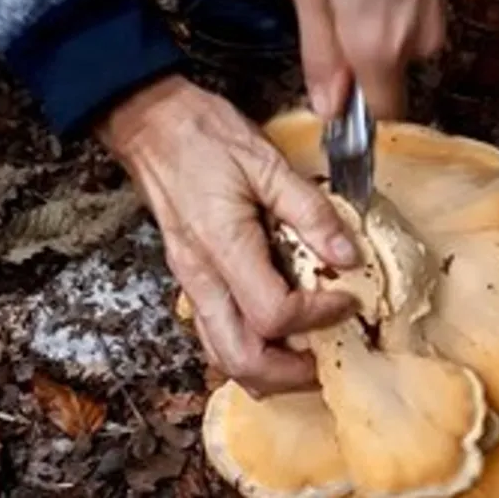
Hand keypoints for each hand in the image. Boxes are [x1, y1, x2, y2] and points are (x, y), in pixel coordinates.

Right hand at [95, 75, 359, 396]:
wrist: (150, 124)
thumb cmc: (202, 136)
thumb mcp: (266, 163)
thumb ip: (310, 211)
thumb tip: (347, 253)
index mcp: (222, 247)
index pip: (273, 313)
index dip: (318, 316)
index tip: (347, 299)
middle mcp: (201, 277)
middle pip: (240, 360)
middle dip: (290, 374)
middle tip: (329, 359)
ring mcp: (192, 282)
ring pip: (222, 356)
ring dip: (267, 371)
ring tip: (307, 358)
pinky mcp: (191, 278)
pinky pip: (215, 334)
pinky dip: (249, 349)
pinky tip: (277, 333)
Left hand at [286, 0, 446, 120]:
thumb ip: (320, 56)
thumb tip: (328, 107)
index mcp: (377, 47)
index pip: (383, 114)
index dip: (360, 112)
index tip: (340, 99)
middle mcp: (417, 40)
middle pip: (389, 75)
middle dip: (361, 57)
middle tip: (336, 11)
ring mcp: (437, 14)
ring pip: (402, 43)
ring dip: (378, 26)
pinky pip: (415, 16)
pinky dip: (395, 3)